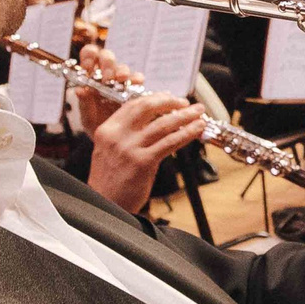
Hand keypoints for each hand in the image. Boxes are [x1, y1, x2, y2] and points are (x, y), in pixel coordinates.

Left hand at [70, 45, 140, 134]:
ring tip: (120, 83)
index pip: (90, 55)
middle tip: (107, 78)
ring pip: (123, 67)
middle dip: (107, 63)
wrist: (117, 144)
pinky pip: (138, 79)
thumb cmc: (99, 129)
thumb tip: (80, 90)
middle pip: (107, 56)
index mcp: (91, 78)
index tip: (89, 68)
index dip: (89, 56)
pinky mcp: (136, 90)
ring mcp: (123, 82)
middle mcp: (107, 76)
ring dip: (121, 72)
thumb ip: (84, 104)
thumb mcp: (88, 119)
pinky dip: (136, 81)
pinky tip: (133, 87)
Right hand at [87, 91, 209, 213]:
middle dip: (171, 102)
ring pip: (163, 124)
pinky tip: (197, 130)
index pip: (133, 105)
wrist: (105, 205)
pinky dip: (186, 133)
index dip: (155, 98)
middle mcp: (117, 135)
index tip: (169, 98)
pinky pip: (170, 143)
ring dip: (185, 116)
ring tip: (199, 114)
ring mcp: (130, 148)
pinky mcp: (143, 162)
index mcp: (107, 129)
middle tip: (186, 103)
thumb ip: (127, 134)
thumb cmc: (110, 181)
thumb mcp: (109, 150)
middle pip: (147, 107)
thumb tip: (156, 121)